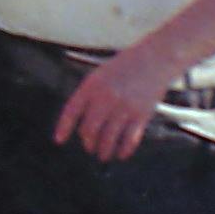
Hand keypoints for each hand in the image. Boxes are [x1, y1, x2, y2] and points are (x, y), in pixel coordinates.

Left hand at [52, 42, 179, 161]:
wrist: (155, 58)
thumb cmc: (127, 65)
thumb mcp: (100, 74)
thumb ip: (89, 94)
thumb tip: (80, 120)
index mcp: (92, 86)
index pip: (72, 111)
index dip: (64, 127)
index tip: (59, 140)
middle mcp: (105, 97)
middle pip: (89, 129)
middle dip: (88, 142)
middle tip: (89, 147)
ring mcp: (124, 107)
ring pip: (108, 138)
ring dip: (104, 150)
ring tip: (103, 155)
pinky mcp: (141, 114)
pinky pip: (130, 139)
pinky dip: (124, 149)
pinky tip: (121, 154)